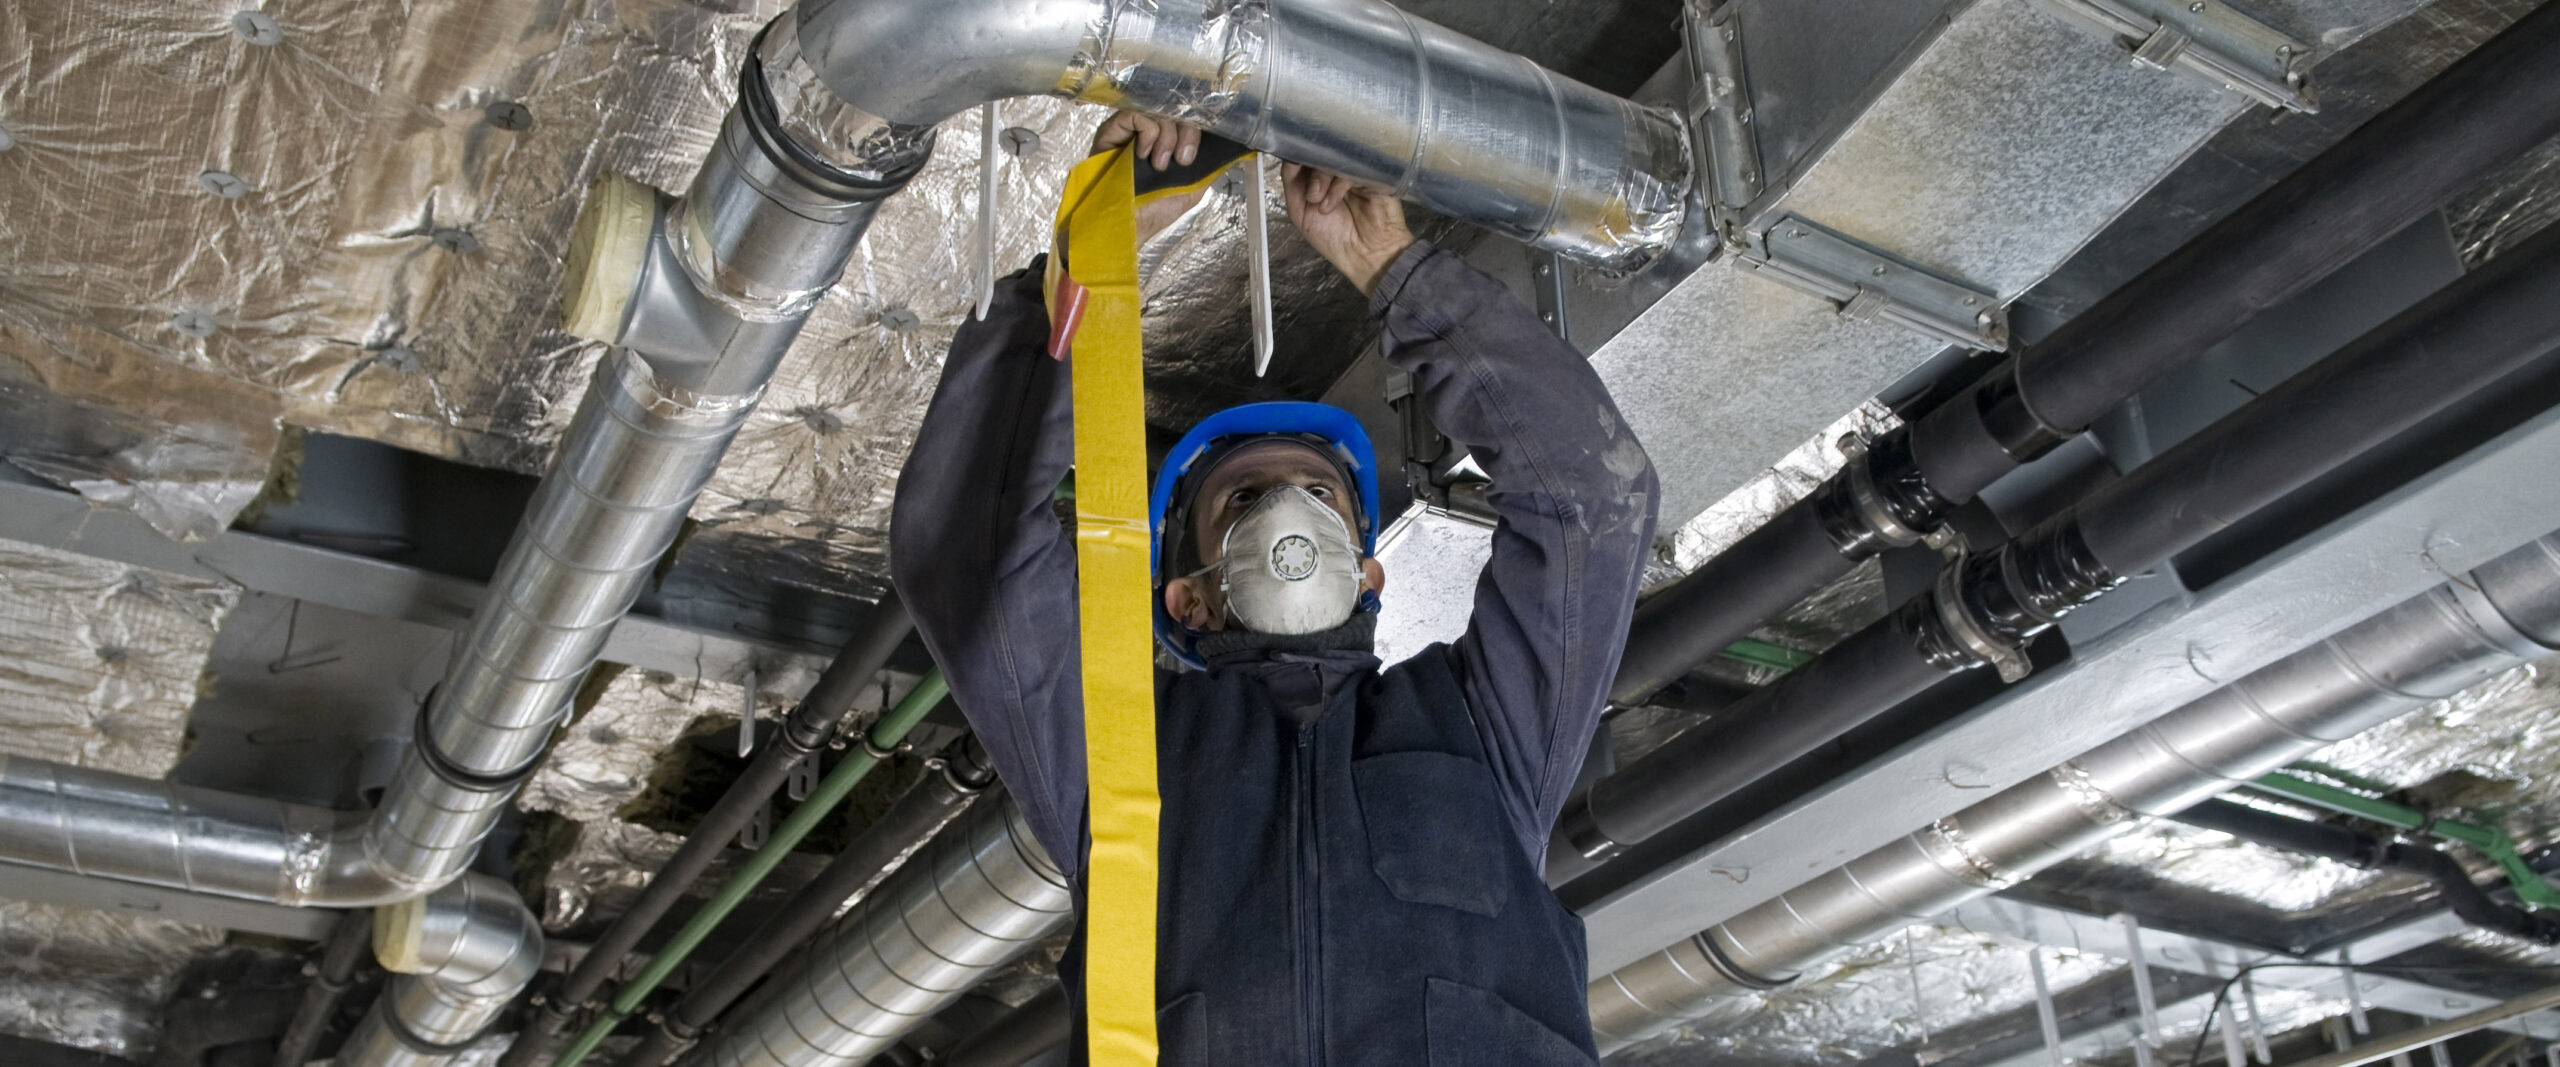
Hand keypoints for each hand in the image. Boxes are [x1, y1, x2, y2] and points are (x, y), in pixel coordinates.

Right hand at [1088, 111, 1204, 246]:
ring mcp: (1131, 129)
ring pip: (1159, 110)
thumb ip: (1209, 164)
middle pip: (1177, 109)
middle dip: (1187, 133)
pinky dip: (1147, 132)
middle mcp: (1151, 131)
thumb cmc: (1156, 210)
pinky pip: (1135, 114)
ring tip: (1159, 164)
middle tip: (1182, 160)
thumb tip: (1233, 149)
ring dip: (1167, 136)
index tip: (1196, 153)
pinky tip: (1144, 154)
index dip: (1198, 127)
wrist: (1130, 225)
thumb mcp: (1194, 185)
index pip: (1189, 116)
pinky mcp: (1112, 130)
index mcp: (1170, 140)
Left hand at [1282, 162, 1414, 296]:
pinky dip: (1336, 187)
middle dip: (1309, 172)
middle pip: (1319, 153)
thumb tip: (1288, 157)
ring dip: (1320, 181)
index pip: (1306, 154)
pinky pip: (1349, 169)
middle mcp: (1336, 171)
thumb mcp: (1300, 212)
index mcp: (1319, 177)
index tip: (1291, 166)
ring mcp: (1354, 171)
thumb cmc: (1334, 238)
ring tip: (1319, 204)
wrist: (1364, 255)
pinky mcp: (1371, 174)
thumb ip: (1292, 183)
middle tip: (1310, 196)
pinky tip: (1331, 205)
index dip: (1297, 157)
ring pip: (1332, 159)